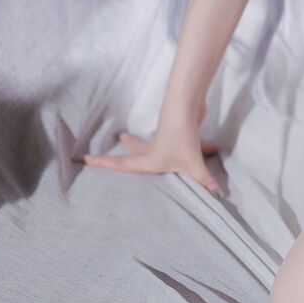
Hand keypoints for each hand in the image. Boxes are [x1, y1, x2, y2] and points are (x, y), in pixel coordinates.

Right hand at [79, 97, 220, 193]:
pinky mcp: (176, 128)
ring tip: (133, 138)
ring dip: (144, 141)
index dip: (104, 163)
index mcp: (150, 159)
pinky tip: (186, 139)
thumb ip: (204, 180)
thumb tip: (217, 195)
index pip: (122, 164)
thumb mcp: (193, 164)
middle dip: (126, 148)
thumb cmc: (182, 138)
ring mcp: (164, 137)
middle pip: (135, 150)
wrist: (186, 107)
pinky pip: (175, 138)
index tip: (85, 158)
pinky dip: (175, 140)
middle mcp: (153, 149)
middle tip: (119, 140)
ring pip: (152, 141)